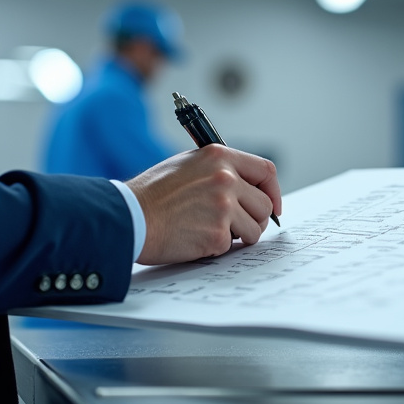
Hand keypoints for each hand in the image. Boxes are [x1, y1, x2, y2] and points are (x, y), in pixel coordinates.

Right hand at [126, 144, 281, 264]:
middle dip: (256, 219)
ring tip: (210, 230)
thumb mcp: (188, 165)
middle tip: (239, 226)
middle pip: (264, 205)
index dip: (273, 191)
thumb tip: (248, 187)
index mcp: (220, 157)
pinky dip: (217, 246)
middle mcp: (226, 179)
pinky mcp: (217, 233)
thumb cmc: (154, 193)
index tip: (273, 206)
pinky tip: (195, 237)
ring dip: (240, 235)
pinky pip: (232, 245)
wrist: (129, 216)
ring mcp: (223, 207)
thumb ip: (220, 171)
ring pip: (254, 228)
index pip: (266, 171)